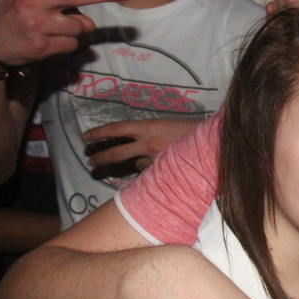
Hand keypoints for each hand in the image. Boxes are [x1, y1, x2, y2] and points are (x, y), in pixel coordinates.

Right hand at [0, 0, 133, 66]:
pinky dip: (67, 44)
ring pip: (80, 26)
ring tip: (53, 28)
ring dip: (75, 29)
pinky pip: (73, 44)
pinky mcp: (42, 45)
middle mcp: (34, 1)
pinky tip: (48, 41)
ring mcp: (38, 24)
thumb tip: (88, 19)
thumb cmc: (13, 11)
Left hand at [83, 118, 199, 171]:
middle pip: (116, 152)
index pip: (116, 129)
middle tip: (90, 161)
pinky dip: (156, 172)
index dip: (98, 133)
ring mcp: (155, 159)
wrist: (213, 142)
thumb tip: (138, 154)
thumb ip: (150, 136)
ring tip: (158, 159)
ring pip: (138, 164)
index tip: (85, 136)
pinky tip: (168, 169)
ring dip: (142, 163)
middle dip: (100, 157)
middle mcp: (148, 142)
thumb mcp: (168, 127)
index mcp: (148, 126)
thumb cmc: (193, 130)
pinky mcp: (163, 172)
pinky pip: (153, 173)